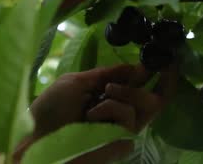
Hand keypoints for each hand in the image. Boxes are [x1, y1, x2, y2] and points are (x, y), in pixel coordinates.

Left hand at [9, 64, 176, 163]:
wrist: (34, 136)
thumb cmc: (51, 109)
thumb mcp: (78, 81)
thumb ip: (108, 73)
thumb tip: (134, 65)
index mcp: (109, 99)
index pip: (141, 87)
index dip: (157, 75)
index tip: (168, 59)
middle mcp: (119, 115)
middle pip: (156, 98)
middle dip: (158, 82)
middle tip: (150, 72)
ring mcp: (122, 130)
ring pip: (145, 104)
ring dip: (123, 93)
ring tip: (100, 97)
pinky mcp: (121, 142)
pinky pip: (130, 117)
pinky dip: (112, 108)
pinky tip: (93, 114)